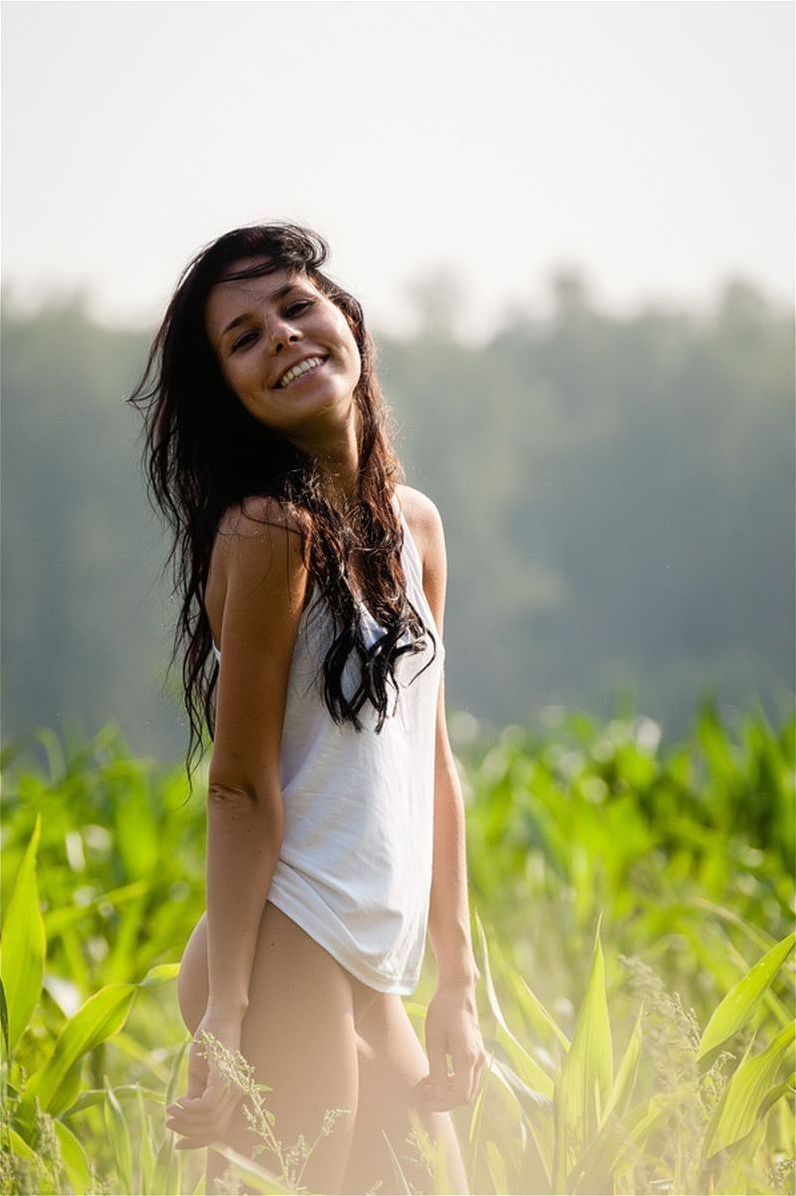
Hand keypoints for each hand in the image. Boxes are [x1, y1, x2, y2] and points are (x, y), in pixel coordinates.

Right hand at [165, 1013, 244, 1149]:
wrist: (220, 1015)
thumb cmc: (210, 1043)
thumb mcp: (199, 1075)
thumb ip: (195, 1096)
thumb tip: (184, 1117)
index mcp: (231, 1096)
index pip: (218, 1131)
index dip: (197, 1142)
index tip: (177, 1145)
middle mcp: (236, 1094)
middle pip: (213, 1130)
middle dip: (188, 1132)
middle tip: (169, 1121)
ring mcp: (232, 1085)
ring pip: (210, 1120)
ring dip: (186, 1120)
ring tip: (172, 1110)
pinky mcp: (224, 1075)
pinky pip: (209, 1104)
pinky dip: (191, 1108)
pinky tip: (180, 1101)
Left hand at [417, 984, 487, 1111]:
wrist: (457, 992)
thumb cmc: (442, 1013)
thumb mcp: (434, 1041)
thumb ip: (437, 1069)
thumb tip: (438, 1094)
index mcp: (467, 1058)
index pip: (459, 1096)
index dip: (441, 1104)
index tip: (424, 1102)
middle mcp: (479, 1060)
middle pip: (466, 1096)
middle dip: (444, 1100)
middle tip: (422, 1093)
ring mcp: (481, 1057)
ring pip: (468, 1088)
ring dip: (448, 1092)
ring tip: (426, 1084)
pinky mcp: (478, 1053)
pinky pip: (469, 1077)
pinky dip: (454, 1082)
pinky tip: (436, 1074)